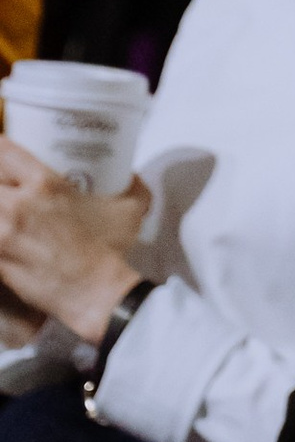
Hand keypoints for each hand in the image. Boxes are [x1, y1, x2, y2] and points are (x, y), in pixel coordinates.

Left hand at [0, 149, 145, 341]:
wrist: (93, 292)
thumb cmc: (106, 251)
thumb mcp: (127, 211)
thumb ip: (134, 188)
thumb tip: (135, 176)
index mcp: (44, 183)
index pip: (2, 149)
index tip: (4, 155)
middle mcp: (17, 204)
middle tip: (7, 191)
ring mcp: (0, 233)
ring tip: (6, 217)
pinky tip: (4, 240)